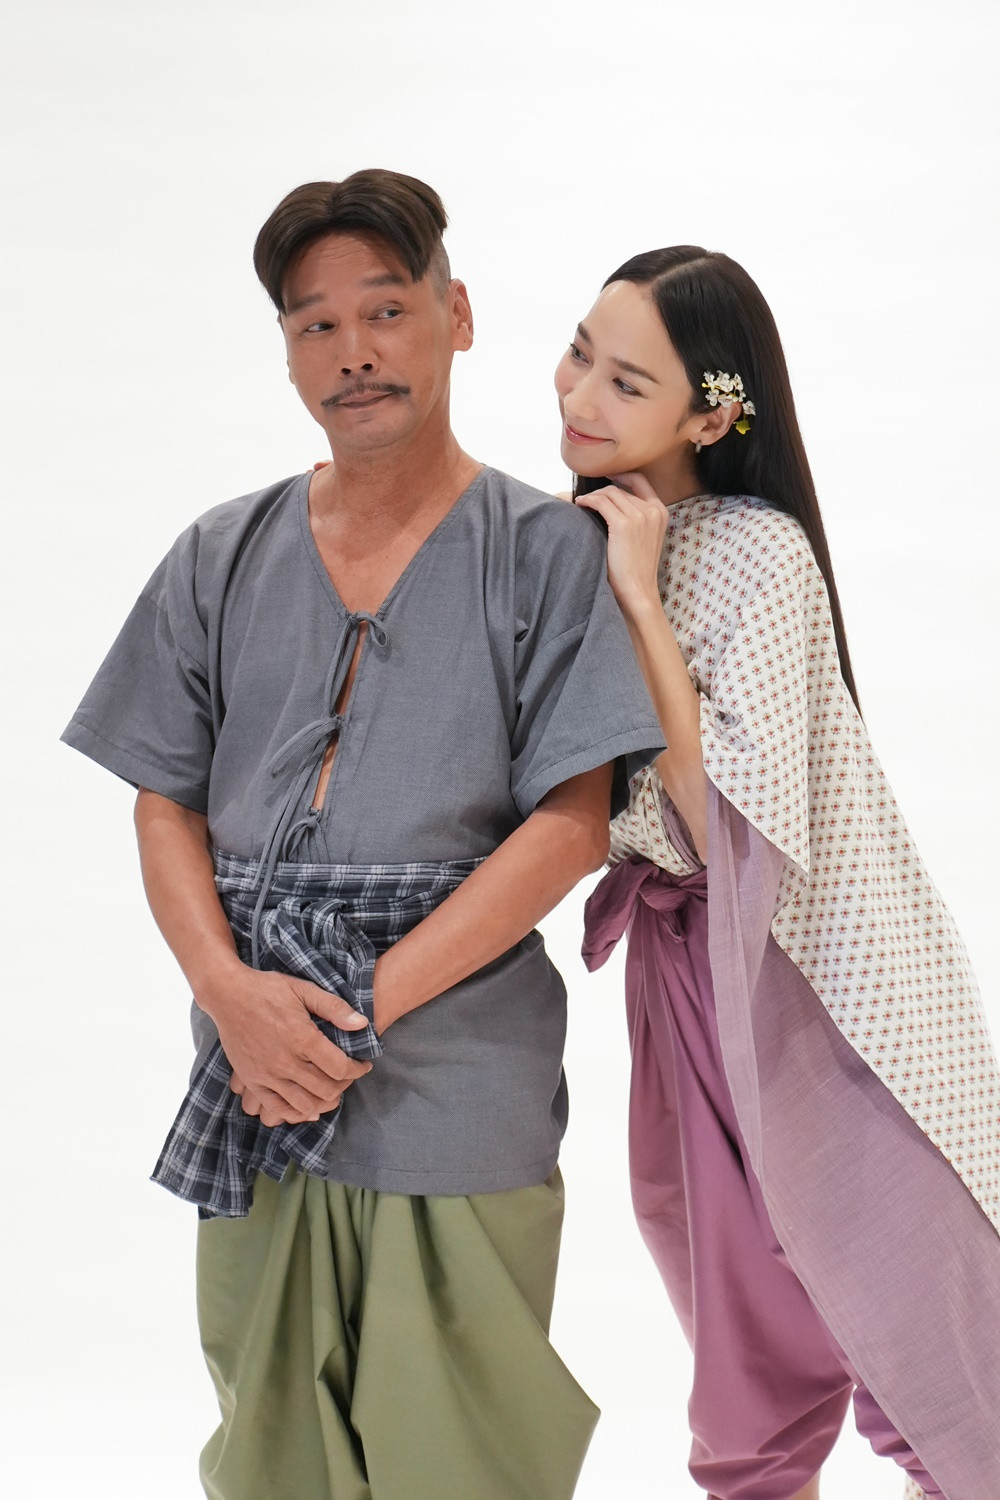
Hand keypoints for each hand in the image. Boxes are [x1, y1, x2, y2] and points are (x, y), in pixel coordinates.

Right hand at [200, 964, 373, 1126]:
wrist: (227, 994)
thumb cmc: (267, 989)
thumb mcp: (303, 989)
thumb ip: (334, 1007)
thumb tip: (363, 1024)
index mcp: (302, 1038)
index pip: (340, 1068)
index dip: (357, 1069)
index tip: (363, 1064)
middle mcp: (285, 1061)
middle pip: (326, 1089)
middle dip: (344, 1085)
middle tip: (348, 1076)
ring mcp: (266, 1074)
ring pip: (304, 1104)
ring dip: (324, 1101)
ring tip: (331, 1090)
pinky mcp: (252, 1080)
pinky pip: (277, 1108)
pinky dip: (296, 1113)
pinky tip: (307, 1107)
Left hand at [574, 471, 667, 615]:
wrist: (638, 590)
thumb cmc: (636, 569)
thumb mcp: (646, 538)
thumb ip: (638, 519)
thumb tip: (611, 503)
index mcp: (661, 512)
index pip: (640, 480)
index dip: (621, 476)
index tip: (606, 478)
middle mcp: (652, 510)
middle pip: (620, 488)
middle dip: (601, 492)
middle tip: (587, 499)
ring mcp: (640, 516)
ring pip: (609, 493)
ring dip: (592, 496)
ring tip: (581, 504)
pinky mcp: (624, 524)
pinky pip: (601, 502)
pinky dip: (588, 501)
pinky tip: (580, 506)